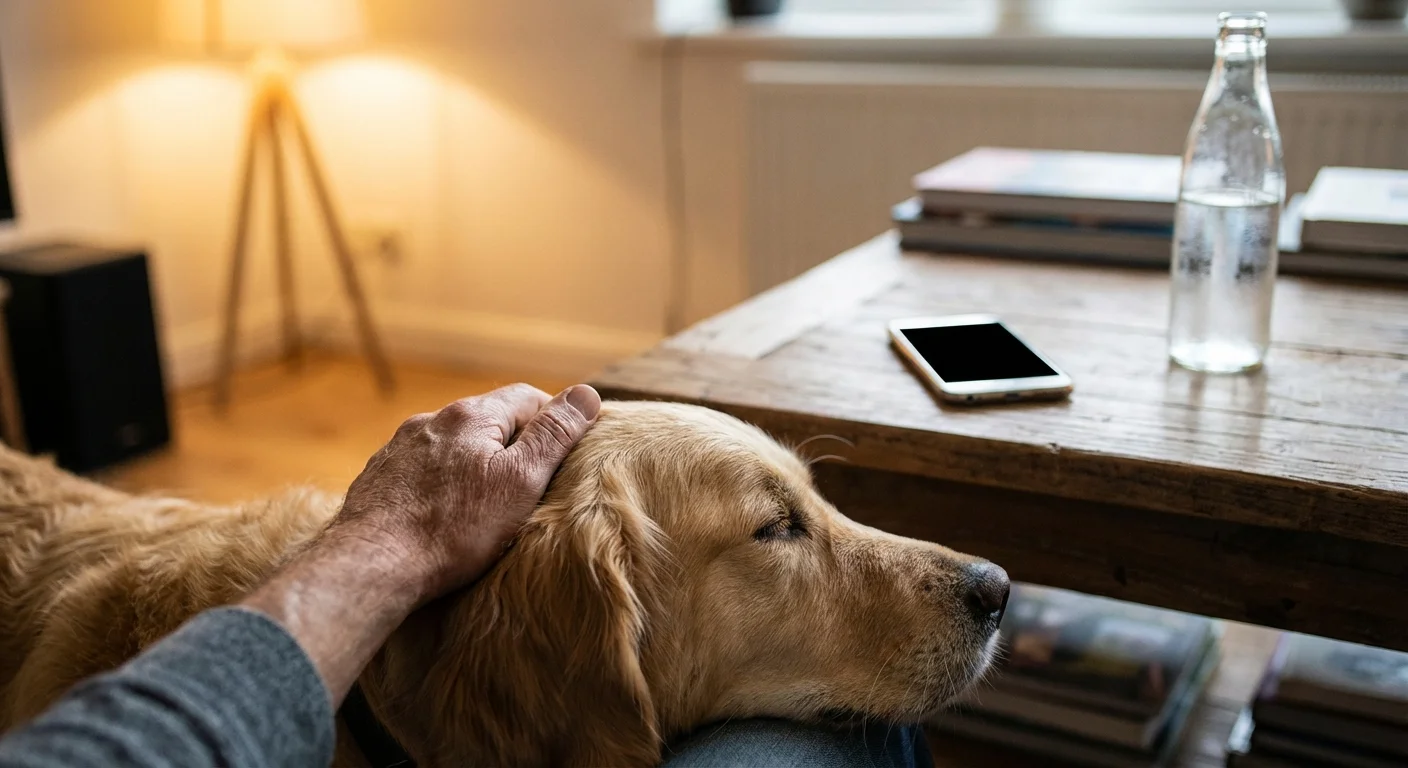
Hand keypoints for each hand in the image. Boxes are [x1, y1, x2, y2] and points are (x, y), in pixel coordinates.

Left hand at [329, 383, 601, 602]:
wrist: (371, 565)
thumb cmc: (453, 529)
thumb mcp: (520, 482)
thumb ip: (553, 435)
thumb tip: (587, 393)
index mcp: (471, 416)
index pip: (528, 397)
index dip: (553, 421)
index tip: (564, 456)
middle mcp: (431, 421)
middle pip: (488, 420)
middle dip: (512, 445)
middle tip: (530, 487)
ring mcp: (399, 448)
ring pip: (452, 445)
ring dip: (474, 463)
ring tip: (486, 505)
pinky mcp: (379, 476)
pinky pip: (422, 469)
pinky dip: (441, 483)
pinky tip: (444, 515)